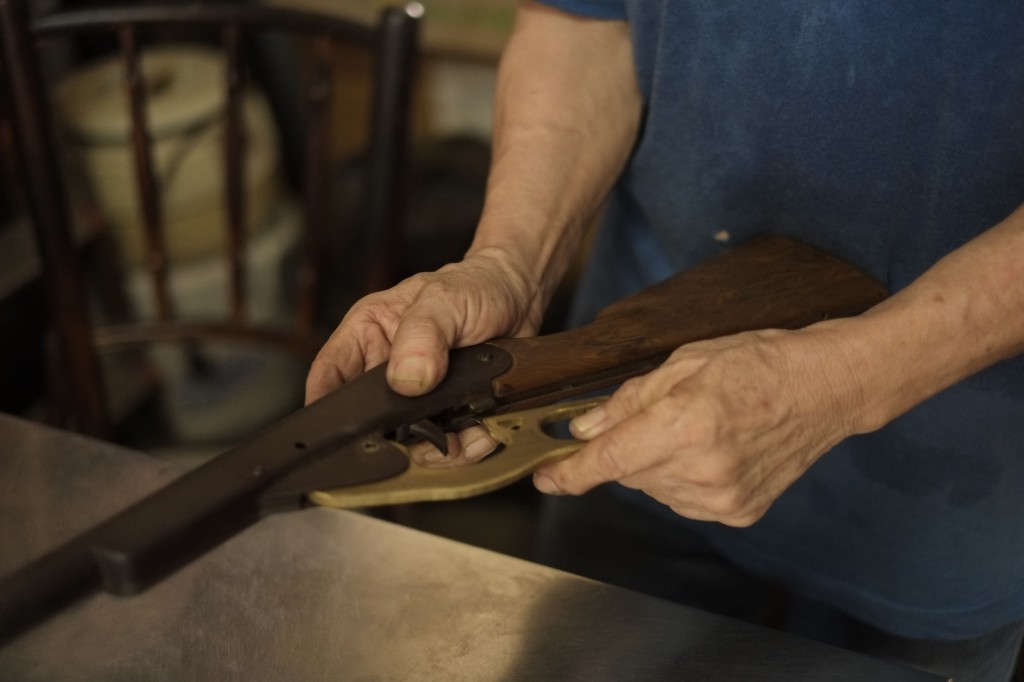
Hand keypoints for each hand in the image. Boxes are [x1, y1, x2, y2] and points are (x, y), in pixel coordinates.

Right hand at [305, 250, 542, 461]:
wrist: (520, 297)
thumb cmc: (476, 284)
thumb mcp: (445, 301)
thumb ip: (423, 336)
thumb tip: (405, 379)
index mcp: (369, 335)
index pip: (329, 375)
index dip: (325, 409)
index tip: (342, 436)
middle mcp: (387, 370)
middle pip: (369, 423)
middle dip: (398, 439)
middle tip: (429, 437)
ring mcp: (417, 397)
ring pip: (410, 442)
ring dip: (440, 448)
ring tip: (467, 433)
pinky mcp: (449, 413)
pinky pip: (448, 445)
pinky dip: (468, 446)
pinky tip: (483, 429)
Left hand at [532, 324, 864, 525]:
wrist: (826, 388)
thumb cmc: (759, 362)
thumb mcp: (684, 362)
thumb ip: (629, 400)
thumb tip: (585, 428)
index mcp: (684, 426)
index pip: (608, 460)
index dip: (569, 473)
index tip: (544, 478)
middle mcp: (701, 470)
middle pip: (628, 472)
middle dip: (627, 446)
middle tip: (659, 415)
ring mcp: (722, 498)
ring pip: (654, 488)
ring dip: (655, 463)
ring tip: (696, 428)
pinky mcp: (738, 513)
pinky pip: (684, 500)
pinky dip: (683, 478)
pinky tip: (711, 450)